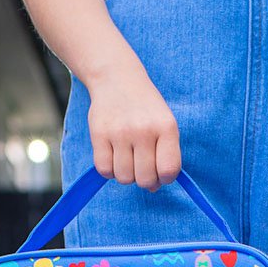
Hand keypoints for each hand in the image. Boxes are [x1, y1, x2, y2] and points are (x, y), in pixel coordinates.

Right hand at [87, 61, 180, 190]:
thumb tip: (154, 188)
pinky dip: (109, 170)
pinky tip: (113, 156)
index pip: (169, 170)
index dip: (165, 178)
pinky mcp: (99, 134)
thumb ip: (165, 155)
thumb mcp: (164, 125)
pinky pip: (104, 170)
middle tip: (142, 166)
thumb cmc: (145, 108)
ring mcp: (120, 132)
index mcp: (166, 128)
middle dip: (145, 179)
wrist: (117, 78)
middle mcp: (144, 130)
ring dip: (126, 174)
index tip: (160, 171)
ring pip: (124, 178)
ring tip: (127, 158)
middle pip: (145, 179)